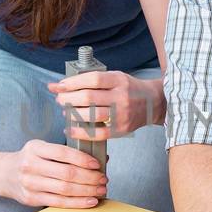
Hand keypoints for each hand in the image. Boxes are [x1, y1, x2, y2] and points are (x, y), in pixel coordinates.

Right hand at [0, 139, 106, 208]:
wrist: (3, 174)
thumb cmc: (30, 159)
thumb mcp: (42, 148)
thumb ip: (67, 151)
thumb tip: (101, 156)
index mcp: (34, 148)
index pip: (63, 153)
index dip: (82, 159)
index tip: (97, 164)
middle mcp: (30, 165)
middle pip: (66, 173)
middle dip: (90, 177)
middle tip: (103, 179)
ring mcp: (29, 184)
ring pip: (65, 189)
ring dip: (87, 191)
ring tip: (100, 190)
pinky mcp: (31, 199)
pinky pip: (59, 202)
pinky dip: (78, 203)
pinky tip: (90, 201)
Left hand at [48, 70, 163, 138]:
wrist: (153, 103)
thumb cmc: (129, 89)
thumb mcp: (115, 77)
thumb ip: (93, 80)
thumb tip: (62, 84)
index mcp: (118, 80)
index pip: (92, 79)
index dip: (72, 82)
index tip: (59, 85)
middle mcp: (121, 96)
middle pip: (89, 97)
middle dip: (68, 99)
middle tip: (60, 99)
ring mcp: (122, 114)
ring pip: (92, 115)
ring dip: (73, 114)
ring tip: (65, 112)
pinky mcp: (121, 129)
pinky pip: (98, 133)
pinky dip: (81, 132)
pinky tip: (70, 129)